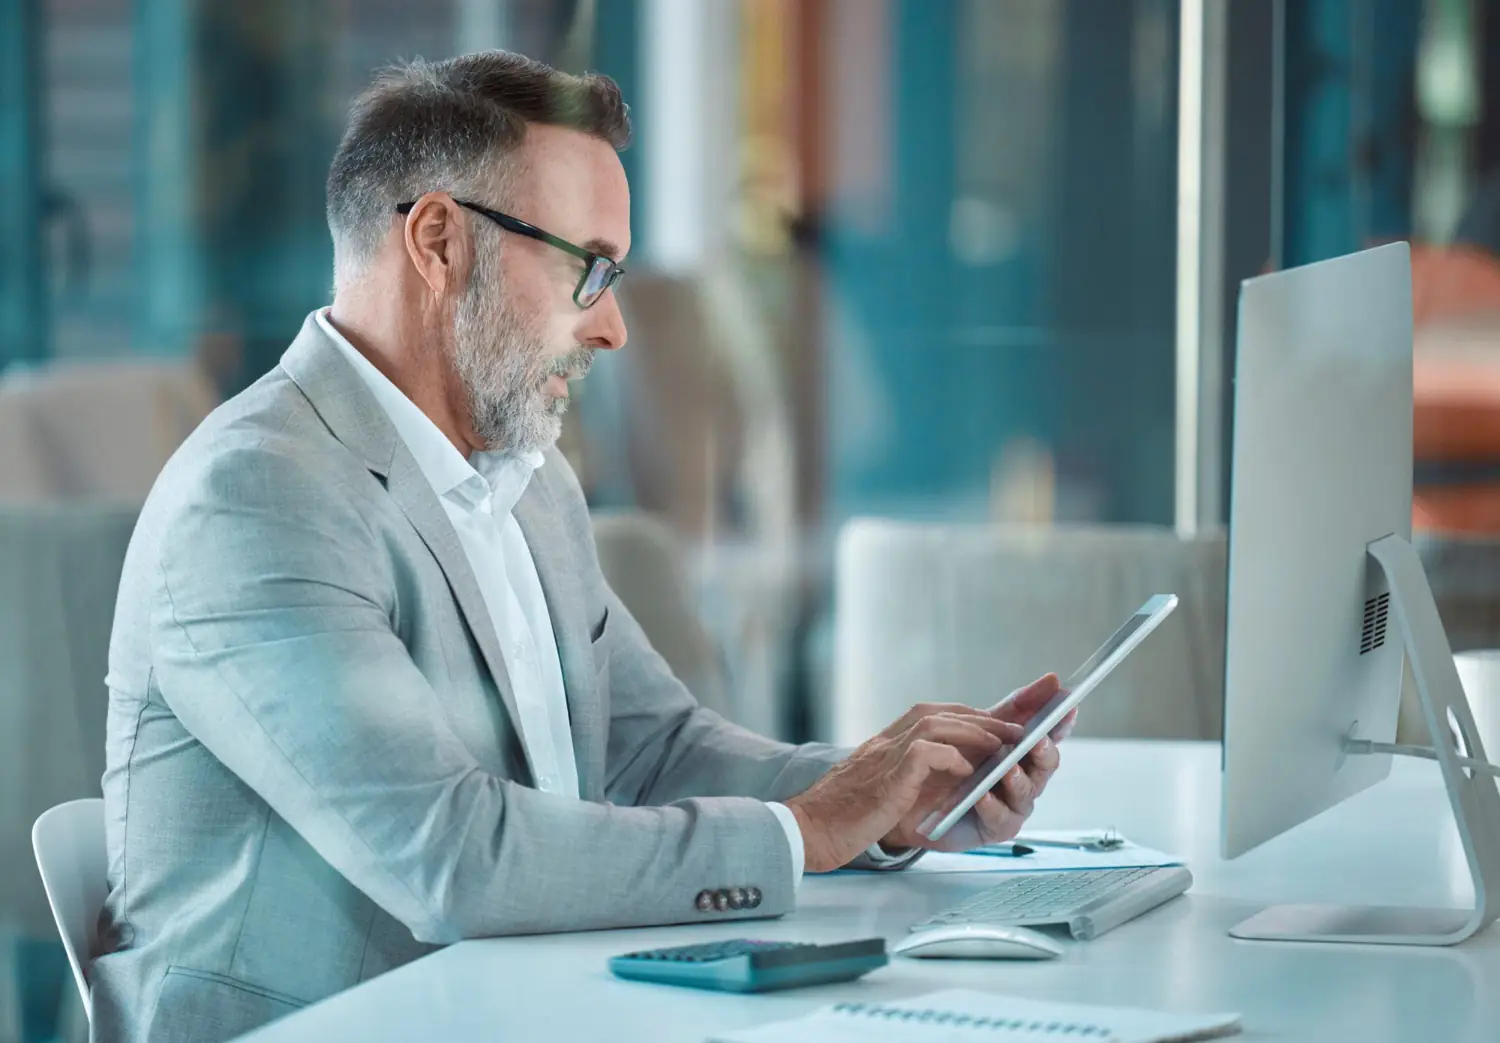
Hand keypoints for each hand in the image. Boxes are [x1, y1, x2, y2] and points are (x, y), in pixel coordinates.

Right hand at [785, 710, 1014, 871]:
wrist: (810, 830)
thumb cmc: (847, 814)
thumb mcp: (885, 784)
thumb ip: (912, 772)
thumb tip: (957, 771)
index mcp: (890, 739)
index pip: (939, 713)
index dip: (976, 714)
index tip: (1007, 720)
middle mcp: (889, 739)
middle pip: (945, 712)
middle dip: (988, 717)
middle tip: (1019, 729)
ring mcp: (886, 754)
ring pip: (937, 723)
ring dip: (976, 731)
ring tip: (1004, 744)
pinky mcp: (886, 777)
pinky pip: (924, 752)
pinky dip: (951, 756)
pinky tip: (968, 769)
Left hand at [882, 673, 1066, 852]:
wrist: (920, 799)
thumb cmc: (958, 763)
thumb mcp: (984, 728)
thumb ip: (1018, 708)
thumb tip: (1052, 681)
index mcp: (1024, 753)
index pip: (1050, 737)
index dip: (1061, 724)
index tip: (1068, 708)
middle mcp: (1024, 779)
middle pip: (1045, 766)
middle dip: (1044, 752)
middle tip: (1037, 741)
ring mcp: (1013, 804)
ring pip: (1027, 793)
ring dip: (1019, 780)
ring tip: (1009, 769)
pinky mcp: (995, 827)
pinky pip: (1000, 818)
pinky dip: (993, 805)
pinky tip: (983, 795)